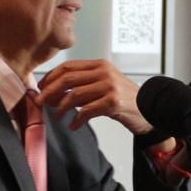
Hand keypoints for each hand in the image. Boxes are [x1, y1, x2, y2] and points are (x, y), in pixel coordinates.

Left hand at [36, 59, 154, 134]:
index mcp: (100, 65)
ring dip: (60, 108)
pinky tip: (73, 125)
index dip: (50, 77)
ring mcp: (109, 87)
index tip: (40, 88)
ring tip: (57, 116)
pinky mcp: (113, 103)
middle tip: (40, 102)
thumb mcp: (106, 83)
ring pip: (74, 95)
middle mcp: (104, 73)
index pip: (68, 67)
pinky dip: (76, 120)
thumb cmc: (125, 98)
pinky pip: (86, 111)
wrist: (149, 108)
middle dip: (49, 92)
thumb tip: (55, 90)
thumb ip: (85, 82)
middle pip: (67, 79)